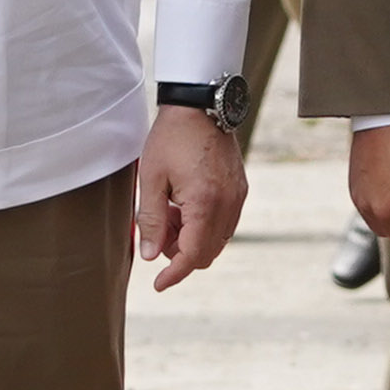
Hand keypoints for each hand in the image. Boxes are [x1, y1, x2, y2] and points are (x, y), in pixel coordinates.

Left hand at [134, 105, 246, 288]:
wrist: (201, 105)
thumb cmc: (172, 138)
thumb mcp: (151, 179)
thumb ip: (150, 220)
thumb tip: (149, 255)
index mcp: (205, 205)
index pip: (192, 256)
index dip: (173, 274)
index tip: (158, 284)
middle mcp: (228, 205)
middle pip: (206, 253)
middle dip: (179, 252)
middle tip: (155, 231)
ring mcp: (237, 197)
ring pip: (216, 239)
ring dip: (191, 238)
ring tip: (167, 211)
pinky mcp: (239, 189)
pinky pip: (224, 222)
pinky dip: (203, 224)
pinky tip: (182, 203)